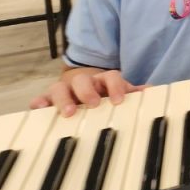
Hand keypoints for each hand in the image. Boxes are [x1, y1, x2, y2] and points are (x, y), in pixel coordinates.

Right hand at [29, 69, 144, 116]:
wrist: (78, 87)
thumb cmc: (100, 93)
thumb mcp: (115, 92)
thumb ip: (130, 92)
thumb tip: (150, 90)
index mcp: (101, 80)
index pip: (110, 77)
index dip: (115, 86)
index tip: (119, 100)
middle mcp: (81, 82)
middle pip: (83, 80)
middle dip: (87, 91)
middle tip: (93, 104)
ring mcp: (63, 89)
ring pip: (60, 88)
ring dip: (64, 99)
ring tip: (69, 112)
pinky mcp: (47, 99)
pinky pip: (40, 99)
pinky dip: (39, 102)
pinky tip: (39, 107)